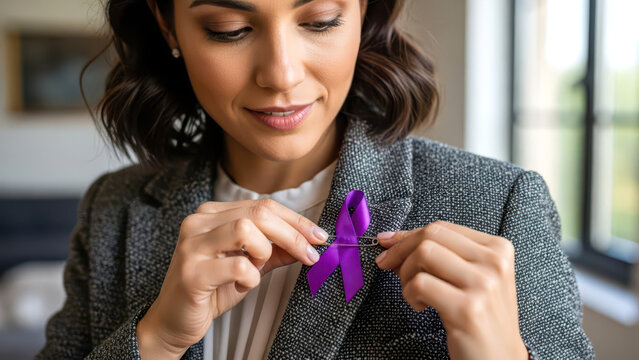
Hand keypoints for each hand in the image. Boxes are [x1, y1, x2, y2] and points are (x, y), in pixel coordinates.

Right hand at [137, 198, 328, 358]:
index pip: (263, 205)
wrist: (173, 321)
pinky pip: (238, 266)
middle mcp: (198, 223)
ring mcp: (192, 246)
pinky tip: (241, 286)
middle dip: (292, 234)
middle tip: (310, 254)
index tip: (318, 236)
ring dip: (264, 253)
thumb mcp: (248, 266)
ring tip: (256, 270)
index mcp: (211, 215)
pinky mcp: (191, 273)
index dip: (295, 221)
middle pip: (259, 213)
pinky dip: (250, 278)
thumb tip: (308, 241)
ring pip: (245, 230)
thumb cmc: (211, 290)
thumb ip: (274, 250)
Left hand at [374, 221, 528, 359]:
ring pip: (423, 254)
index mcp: (498, 249)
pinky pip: (420, 284)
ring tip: (413, 293)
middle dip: (400, 250)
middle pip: (431, 236)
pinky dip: (409, 294)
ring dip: (406, 275)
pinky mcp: (467, 308)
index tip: (388, 243)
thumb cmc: (481, 318)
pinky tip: (420, 306)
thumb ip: (438, 256)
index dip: (408, 235)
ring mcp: (483, 284)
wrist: (499, 359)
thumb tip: (392, 240)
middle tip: (387, 265)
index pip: (442, 228)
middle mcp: (494, 262)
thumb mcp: (468, 279)